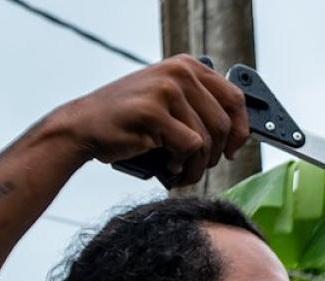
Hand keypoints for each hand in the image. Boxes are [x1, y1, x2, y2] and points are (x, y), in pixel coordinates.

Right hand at [51, 55, 248, 187]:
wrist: (84, 126)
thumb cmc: (129, 121)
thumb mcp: (167, 102)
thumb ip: (198, 106)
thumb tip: (238, 131)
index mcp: (187, 66)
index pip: (234, 98)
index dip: (240, 129)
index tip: (232, 149)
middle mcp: (179, 72)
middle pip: (223, 124)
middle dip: (214, 155)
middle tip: (197, 166)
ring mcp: (167, 90)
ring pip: (207, 140)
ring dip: (196, 166)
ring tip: (179, 170)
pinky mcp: (154, 112)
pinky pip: (190, 148)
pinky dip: (182, 165)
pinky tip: (167, 165)